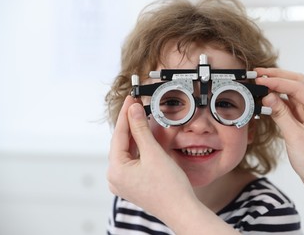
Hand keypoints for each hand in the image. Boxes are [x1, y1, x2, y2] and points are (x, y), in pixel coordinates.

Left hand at [107, 96, 193, 216]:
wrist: (182, 210)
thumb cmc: (169, 188)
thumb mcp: (153, 153)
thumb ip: (140, 129)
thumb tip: (133, 111)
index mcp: (116, 171)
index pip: (118, 135)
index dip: (126, 115)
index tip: (130, 100)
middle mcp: (116, 178)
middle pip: (121, 143)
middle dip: (130, 124)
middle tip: (136, 105)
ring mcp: (124, 183)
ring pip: (127, 151)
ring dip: (135, 135)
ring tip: (140, 117)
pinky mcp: (134, 184)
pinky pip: (133, 160)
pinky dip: (139, 148)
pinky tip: (144, 137)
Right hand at [255, 68, 303, 187]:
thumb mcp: (295, 137)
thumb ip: (281, 114)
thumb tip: (267, 96)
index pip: (297, 87)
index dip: (277, 81)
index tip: (260, 79)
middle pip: (296, 84)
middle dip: (277, 77)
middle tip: (258, 73)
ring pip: (291, 94)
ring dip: (276, 87)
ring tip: (259, 83)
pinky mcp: (302, 121)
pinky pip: (288, 106)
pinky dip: (277, 101)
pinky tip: (266, 99)